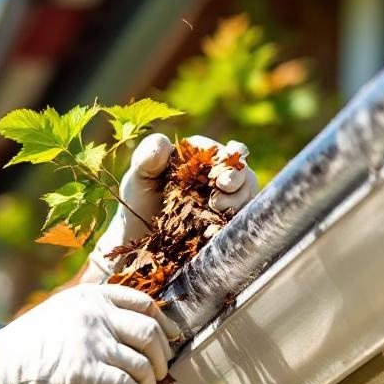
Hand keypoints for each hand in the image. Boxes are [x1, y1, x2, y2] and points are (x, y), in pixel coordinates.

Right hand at [0, 285, 178, 383]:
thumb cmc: (20, 351)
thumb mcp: (57, 316)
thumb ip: (89, 317)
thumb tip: (126, 333)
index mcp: (89, 297)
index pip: (143, 304)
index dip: (162, 326)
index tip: (166, 342)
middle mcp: (94, 315)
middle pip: (151, 333)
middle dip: (161, 358)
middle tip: (157, 375)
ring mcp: (92, 344)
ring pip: (143, 365)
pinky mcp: (86, 375)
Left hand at [86, 133, 257, 281]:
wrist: (140, 239)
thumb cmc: (136, 202)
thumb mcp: (137, 178)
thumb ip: (147, 158)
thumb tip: (164, 144)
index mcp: (194, 157)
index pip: (214, 149)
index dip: (219, 154)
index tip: (215, 164)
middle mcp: (213, 174)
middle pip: (237, 167)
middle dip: (235, 173)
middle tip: (223, 184)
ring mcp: (223, 196)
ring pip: (246, 188)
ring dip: (238, 195)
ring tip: (216, 205)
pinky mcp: (226, 219)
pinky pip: (243, 213)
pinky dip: (237, 216)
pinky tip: (218, 224)